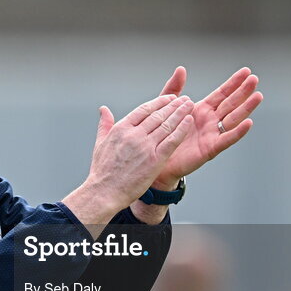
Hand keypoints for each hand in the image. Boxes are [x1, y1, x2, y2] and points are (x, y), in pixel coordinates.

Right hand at [62, 94, 194, 227]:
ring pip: (166, 124)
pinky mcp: (155, 159)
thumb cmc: (102, 171)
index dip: (159, 102)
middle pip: (158, 115)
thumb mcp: (100, 143)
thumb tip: (103, 109)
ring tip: (189, 105)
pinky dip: (181, 129)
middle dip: (173, 105)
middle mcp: (134, 134)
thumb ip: (105, 124)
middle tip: (184, 98)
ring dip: (180, 113)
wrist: (105, 192)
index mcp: (121, 128)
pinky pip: (172, 140)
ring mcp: (145, 146)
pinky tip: (189, 120)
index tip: (169, 98)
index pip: (144, 109)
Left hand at [153, 66, 261, 186]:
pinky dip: (237, 132)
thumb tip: (181, 69)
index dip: (233, 83)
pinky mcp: (210, 149)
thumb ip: (174, 88)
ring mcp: (212, 134)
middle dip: (243, 91)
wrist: (157, 159)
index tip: (246, 71)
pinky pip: (226, 139)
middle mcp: (210, 121)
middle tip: (255, 79)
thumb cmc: (163, 135)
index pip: (222, 93)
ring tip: (257, 96)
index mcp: (202, 110)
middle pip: (231, 104)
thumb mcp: (166, 107)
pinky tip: (248, 123)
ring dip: (246, 108)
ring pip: (233, 119)